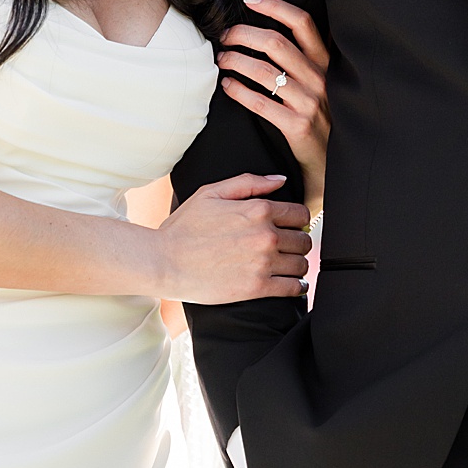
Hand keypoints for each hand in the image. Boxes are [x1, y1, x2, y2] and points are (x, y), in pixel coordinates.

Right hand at [150, 172, 311, 304]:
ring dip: (296, 264)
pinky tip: (290, 283)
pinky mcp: (258, 287)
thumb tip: (280, 180)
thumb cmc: (183, 227)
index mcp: (258, 210)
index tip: (288, 227)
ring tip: (286, 266)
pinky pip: (294, 287)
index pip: (300, 214)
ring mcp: (263, 263)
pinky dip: (297, 286)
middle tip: (285, 248)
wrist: (164, 262)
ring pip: (302, 264)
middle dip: (296, 243)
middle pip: (304, 240)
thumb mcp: (210, 193)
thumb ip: (249, 182)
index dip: (296, 220)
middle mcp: (266, 235)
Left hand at [220, 0, 329, 211]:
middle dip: (243, 34)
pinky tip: (226, 86)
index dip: (274, 6)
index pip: (302, 22)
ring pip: (263, 70)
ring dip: (235, 61)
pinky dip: (237, 90)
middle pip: (275, 42)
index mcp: (325, 63)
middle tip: (224, 36)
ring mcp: (310, 102)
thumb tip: (264, 33)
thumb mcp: (319, 83)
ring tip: (221, 60)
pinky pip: (259, 101)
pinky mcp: (298, 125)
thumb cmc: (319, 117)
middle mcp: (320, 78)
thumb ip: (300, 60)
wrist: (332, 163)